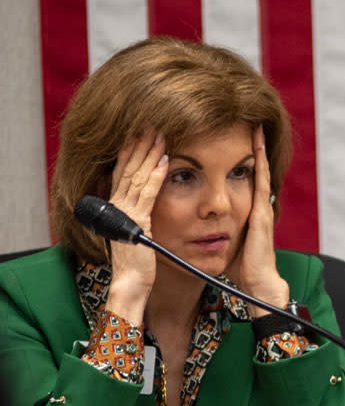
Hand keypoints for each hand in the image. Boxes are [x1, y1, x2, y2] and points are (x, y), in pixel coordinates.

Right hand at [105, 131, 168, 325]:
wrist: (132, 283)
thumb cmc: (138, 260)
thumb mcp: (139, 230)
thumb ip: (141, 213)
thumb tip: (149, 200)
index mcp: (119, 206)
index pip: (123, 171)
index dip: (131, 149)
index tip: (141, 130)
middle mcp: (118, 205)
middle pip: (128, 167)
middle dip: (140, 144)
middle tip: (150, 122)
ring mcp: (126, 213)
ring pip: (137, 176)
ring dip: (149, 153)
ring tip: (159, 134)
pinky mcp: (137, 222)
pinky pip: (147, 195)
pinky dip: (156, 176)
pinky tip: (165, 161)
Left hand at [227, 125, 289, 315]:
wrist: (257, 284)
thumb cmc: (242, 268)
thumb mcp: (227, 243)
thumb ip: (217, 230)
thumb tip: (202, 223)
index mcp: (248, 212)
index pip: (244, 180)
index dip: (241, 160)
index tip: (236, 140)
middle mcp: (257, 206)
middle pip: (254, 170)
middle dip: (252, 148)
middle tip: (250, 123)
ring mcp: (261, 208)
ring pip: (259, 171)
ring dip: (258, 150)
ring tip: (256, 128)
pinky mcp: (261, 213)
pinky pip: (260, 183)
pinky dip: (260, 164)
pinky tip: (257, 148)